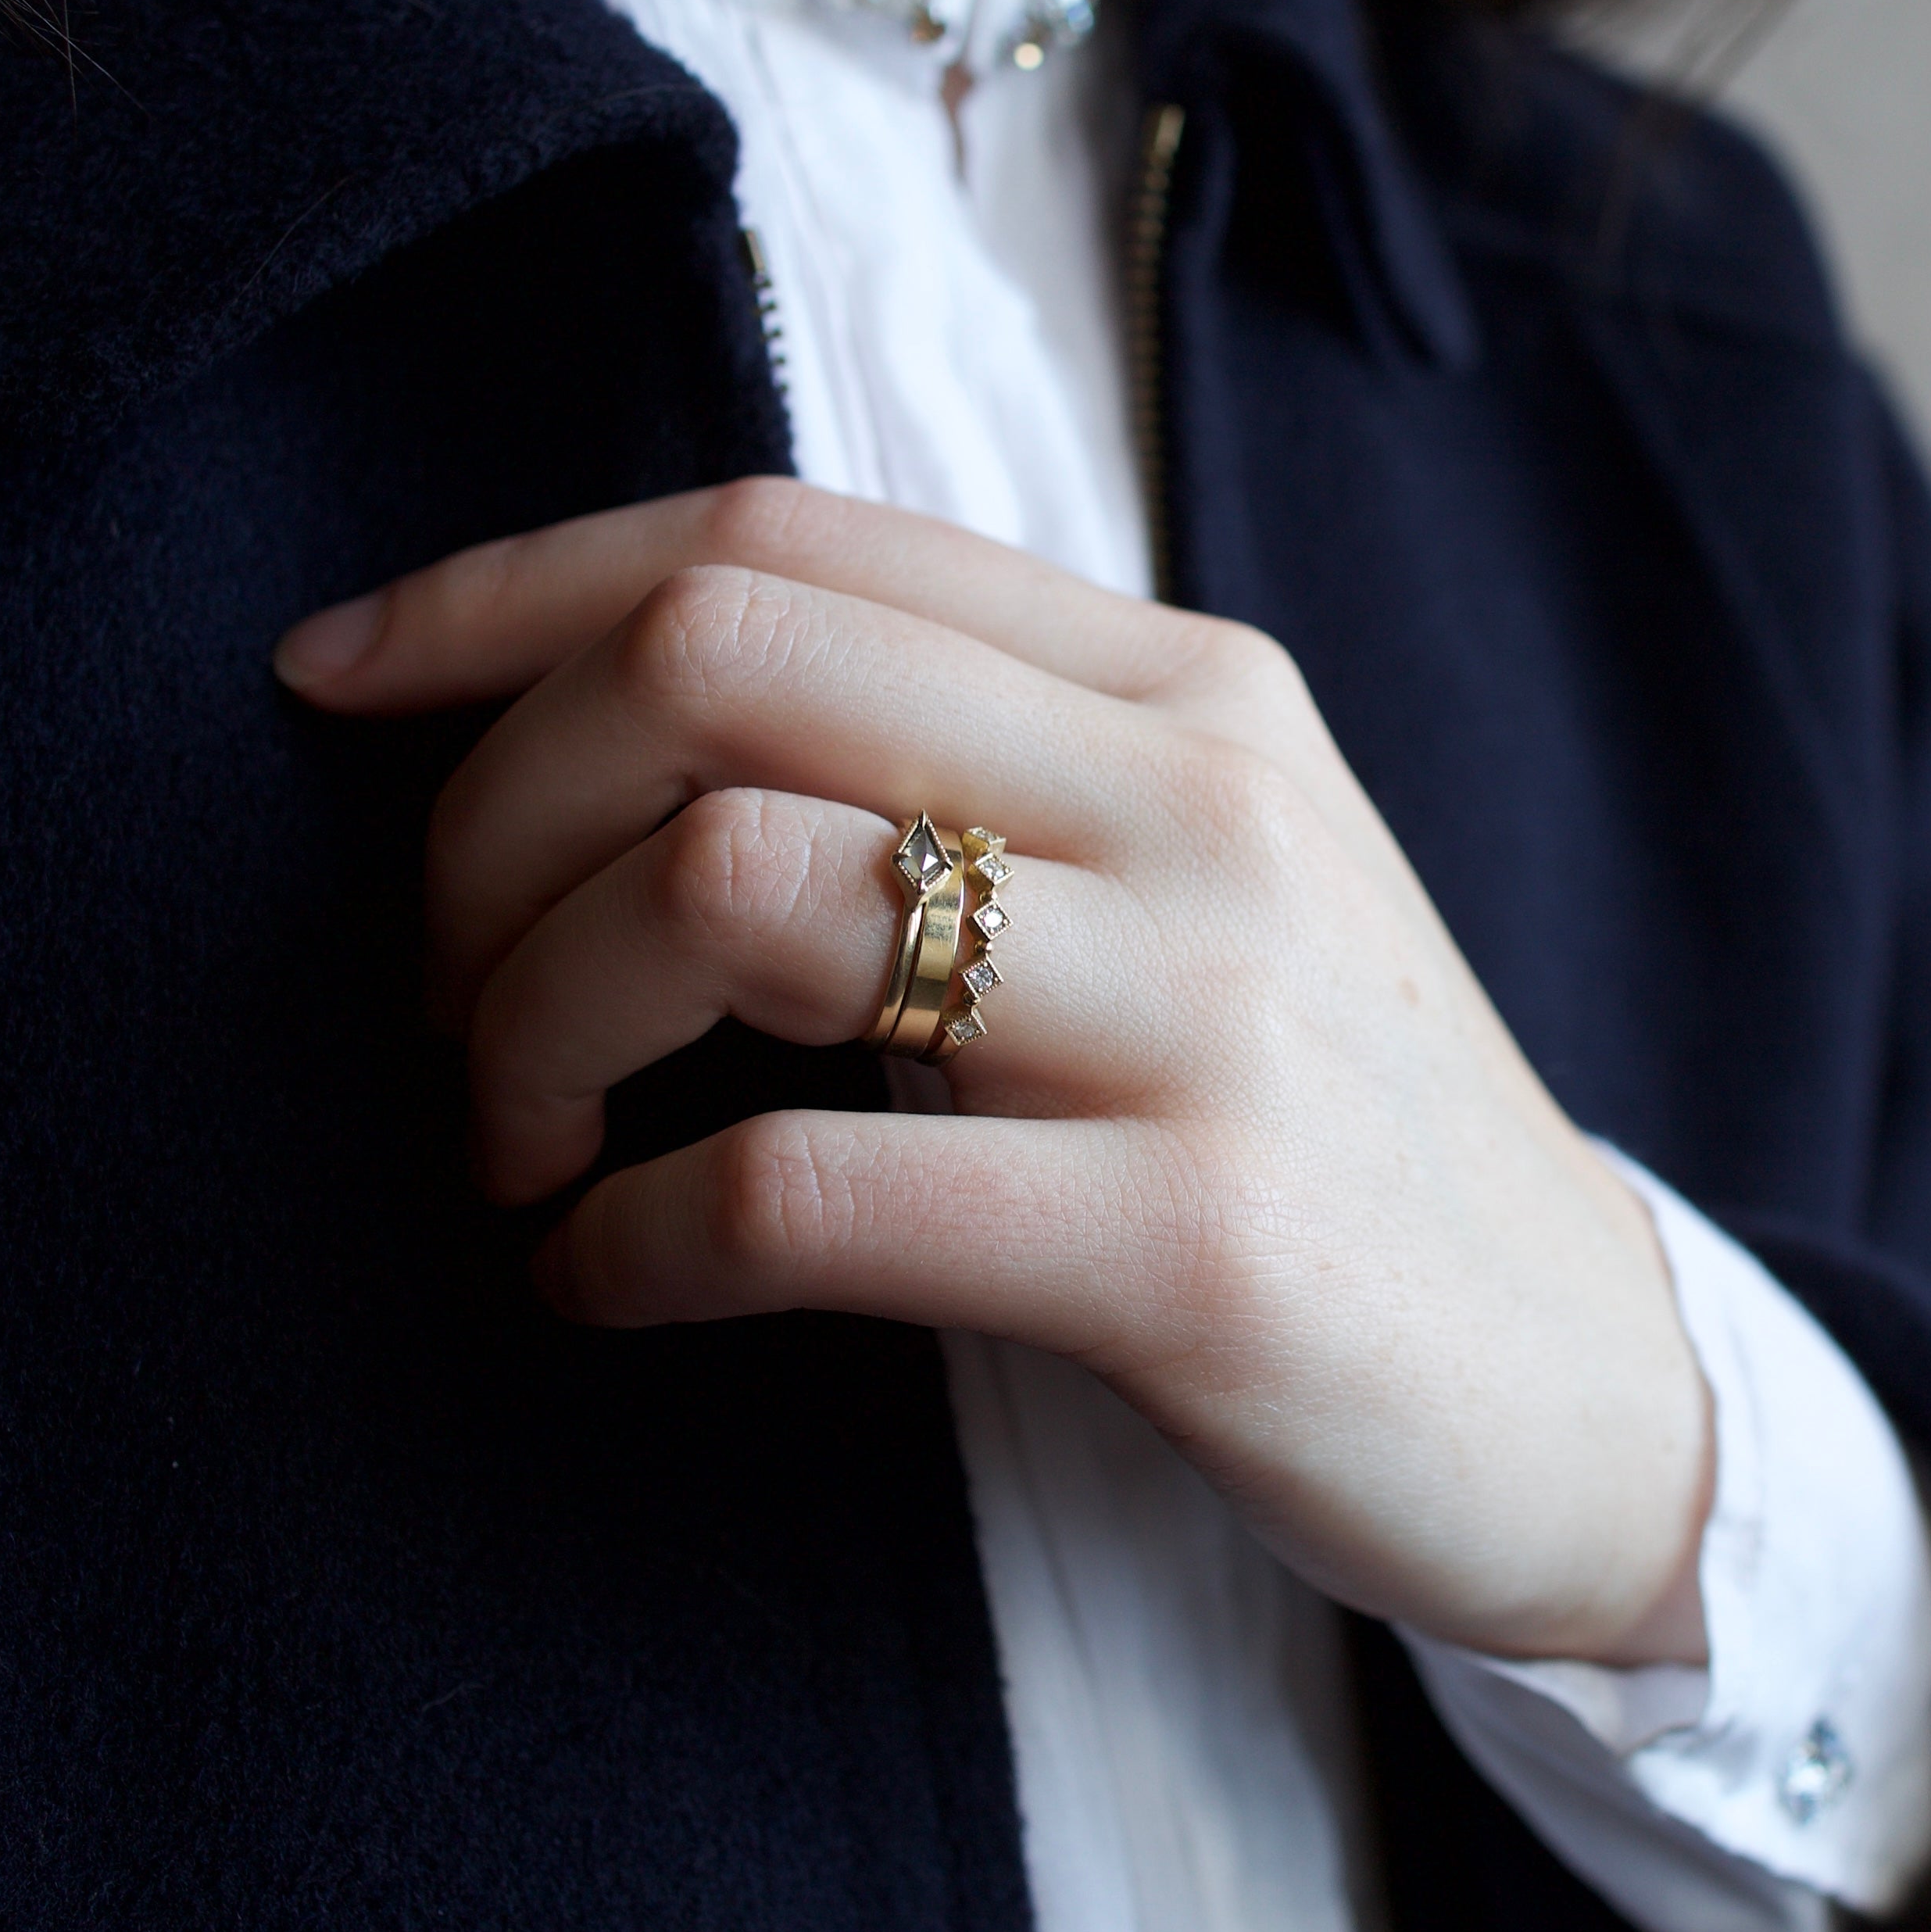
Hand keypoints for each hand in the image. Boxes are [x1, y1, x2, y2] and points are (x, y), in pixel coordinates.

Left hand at [276, 479, 1709, 1665]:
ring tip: (514, 1148)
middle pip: (712, 663)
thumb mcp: (1200, 889)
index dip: (504, 587)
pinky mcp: (1192, 1250)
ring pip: (728, 889)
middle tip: (440, 996)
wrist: (1593, 1396)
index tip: (337, 683)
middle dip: (481, 823)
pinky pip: (798, 1192)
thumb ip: (978, 773)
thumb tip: (631, 740)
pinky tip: (593, 1284)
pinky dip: (617, 1241)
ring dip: (524, 1029)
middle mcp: (1200, 802)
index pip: (774, 535)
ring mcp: (1208, 1019)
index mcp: (1179, 692)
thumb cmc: (1332, 1140)